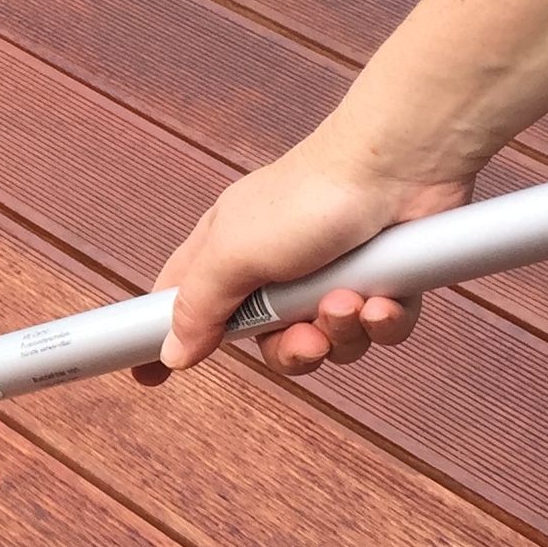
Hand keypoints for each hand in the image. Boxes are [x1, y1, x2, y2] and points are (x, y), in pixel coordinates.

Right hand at [141, 136, 473, 381]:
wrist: (400, 168)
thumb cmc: (307, 196)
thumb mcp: (233, 252)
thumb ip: (198, 306)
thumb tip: (172, 354)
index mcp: (230, 254)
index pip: (183, 305)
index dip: (167, 341)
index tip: (148, 377)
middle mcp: (278, 269)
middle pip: (269, 344)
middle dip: (292, 352)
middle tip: (306, 339)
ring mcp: (333, 276)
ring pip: (331, 344)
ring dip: (342, 332)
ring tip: (351, 300)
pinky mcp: (385, 281)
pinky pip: (379, 331)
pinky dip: (382, 322)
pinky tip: (383, 299)